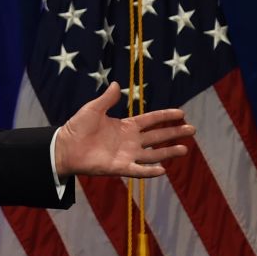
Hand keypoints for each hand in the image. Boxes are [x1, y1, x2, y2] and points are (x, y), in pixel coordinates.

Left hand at [53, 81, 193, 179]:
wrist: (64, 147)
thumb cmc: (77, 127)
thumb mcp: (93, 109)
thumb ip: (107, 99)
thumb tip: (116, 84)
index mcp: (126, 126)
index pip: (151, 120)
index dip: (166, 116)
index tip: (182, 113)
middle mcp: (130, 141)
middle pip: (157, 136)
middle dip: (174, 133)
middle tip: (192, 130)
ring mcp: (126, 155)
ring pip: (153, 154)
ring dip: (168, 152)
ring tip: (185, 149)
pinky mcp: (119, 167)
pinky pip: (138, 170)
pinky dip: (150, 171)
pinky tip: (163, 170)